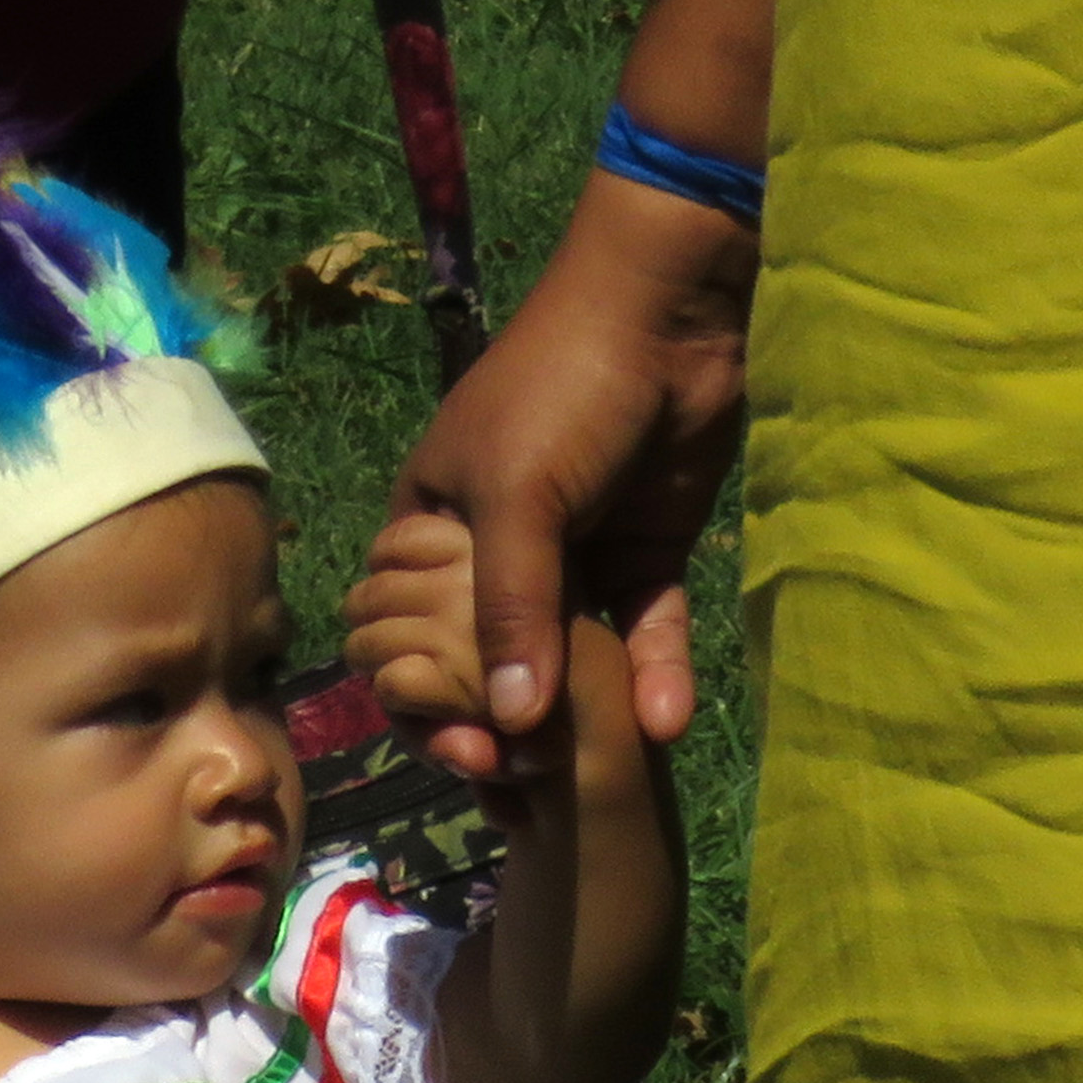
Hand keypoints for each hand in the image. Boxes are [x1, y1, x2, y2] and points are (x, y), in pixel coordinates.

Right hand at [390, 170, 756, 773]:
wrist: (671, 307)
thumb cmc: (562, 385)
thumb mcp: (515, 499)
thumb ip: (509, 613)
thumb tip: (510, 723)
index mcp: (434, 532)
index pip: (410, 640)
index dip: (427, 703)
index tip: (467, 752)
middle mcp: (497, 554)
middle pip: (489, 664)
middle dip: (504, 725)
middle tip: (527, 776)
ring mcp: (573, 557)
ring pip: (570, 659)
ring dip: (581, 716)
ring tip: (596, 768)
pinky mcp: (642, 555)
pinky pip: (643, 631)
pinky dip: (655, 675)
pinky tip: (665, 724)